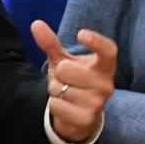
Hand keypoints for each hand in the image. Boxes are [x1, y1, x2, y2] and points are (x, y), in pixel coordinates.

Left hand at [31, 20, 116, 143]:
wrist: (80, 115)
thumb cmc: (74, 80)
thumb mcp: (63, 60)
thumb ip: (51, 43)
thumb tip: (36, 24)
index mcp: (104, 66)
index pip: (108, 50)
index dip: (96, 41)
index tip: (80, 33)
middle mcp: (106, 84)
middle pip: (66, 69)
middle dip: (58, 73)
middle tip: (66, 79)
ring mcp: (98, 102)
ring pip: (60, 88)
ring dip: (55, 90)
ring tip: (66, 93)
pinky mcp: (87, 119)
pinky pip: (57, 105)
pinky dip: (54, 104)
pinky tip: (65, 106)